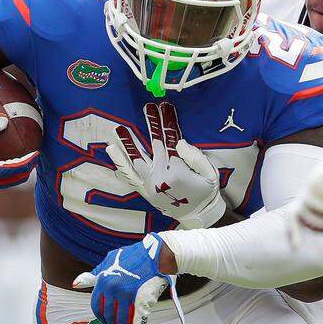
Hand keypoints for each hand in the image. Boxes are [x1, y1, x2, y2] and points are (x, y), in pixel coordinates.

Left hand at [73, 234, 182, 323]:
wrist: (158, 253)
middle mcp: (112, 288)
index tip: (108, 323)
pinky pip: (136, 321)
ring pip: (121, 320)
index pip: (97, 305)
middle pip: (107, 315)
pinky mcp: (141, 299)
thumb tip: (75, 283)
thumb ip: (96, 274)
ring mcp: (126, 294)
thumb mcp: (111, 260)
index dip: (102, 317)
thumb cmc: (135, 255)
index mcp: (103, 279)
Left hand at [107, 102, 224, 228]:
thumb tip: (179, 142)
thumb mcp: (209, 174)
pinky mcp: (144, 191)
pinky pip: (129, 176)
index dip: (167, 122)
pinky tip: (112, 150)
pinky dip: (120, 163)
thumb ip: (196, 157)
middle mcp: (160, 177)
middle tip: (147, 108)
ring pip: (135, 160)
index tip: (164, 107)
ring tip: (118, 129)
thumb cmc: (206, 193)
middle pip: (154, 145)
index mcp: (177, 171)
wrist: (197, 216)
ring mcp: (149, 184)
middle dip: (151, 124)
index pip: (171, 141)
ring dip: (127, 143)